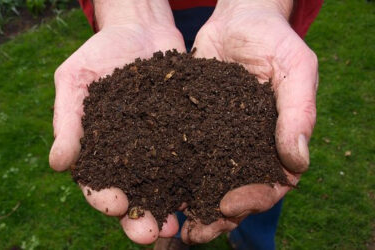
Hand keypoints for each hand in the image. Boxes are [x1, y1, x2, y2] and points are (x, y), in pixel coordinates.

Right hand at [49, 1, 185, 243]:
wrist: (140, 29)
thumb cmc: (101, 52)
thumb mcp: (75, 79)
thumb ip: (67, 120)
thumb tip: (57, 164)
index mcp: (99, 148)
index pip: (97, 182)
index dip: (104, 198)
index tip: (115, 205)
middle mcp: (130, 154)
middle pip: (134, 194)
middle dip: (140, 217)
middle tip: (151, 233)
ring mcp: (159, 146)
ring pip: (164, 186)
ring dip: (170, 208)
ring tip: (179, 225)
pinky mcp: (185, 134)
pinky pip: (191, 160)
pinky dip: (197, 179)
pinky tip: (205, 192)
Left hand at [181, 0, 317, 243]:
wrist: (239, 19)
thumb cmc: (274, 40)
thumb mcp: (295, 70)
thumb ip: (298, 113)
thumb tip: (298, 163)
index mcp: (275, 143)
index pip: (269, 185)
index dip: (251, 201)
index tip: (227, 207)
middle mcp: (245, 147)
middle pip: (233, 192)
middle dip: (215, 216)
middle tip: (193, 232)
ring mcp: (217, 139)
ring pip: (204, 180)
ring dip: (188, 203)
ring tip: (169, 221)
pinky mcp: (192, 126)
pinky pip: (181, 154)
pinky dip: (168, 173)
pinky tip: (152, 186)